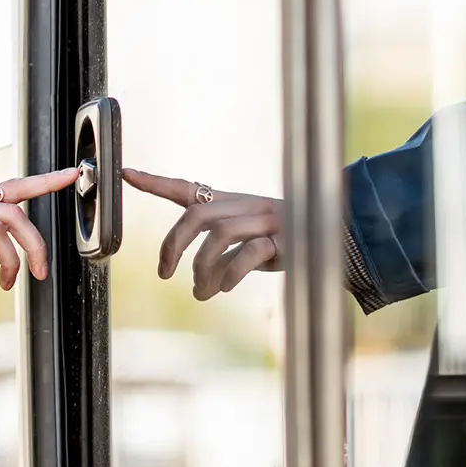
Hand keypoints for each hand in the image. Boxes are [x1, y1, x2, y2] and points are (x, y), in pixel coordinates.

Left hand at [124, 168, 283, 299]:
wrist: (339, 236)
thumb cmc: (286, 241)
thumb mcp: (248, 243)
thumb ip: (221, 255)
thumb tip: (199, 286)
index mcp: (231, 202)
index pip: (186, 188)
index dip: (156, 182)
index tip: (126, 173)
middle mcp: (245, 205)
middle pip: (196, 215)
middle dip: (173, 245)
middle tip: (164, 273)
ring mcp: (265, 220)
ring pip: (219, 236)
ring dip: (203, 269)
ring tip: (200, 293)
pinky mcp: (283, 239)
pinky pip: (248, 254)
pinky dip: (230, 274)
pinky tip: (223, 289)